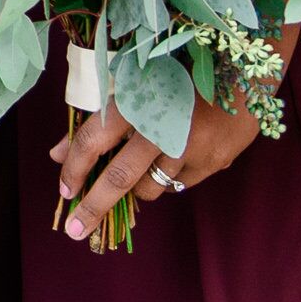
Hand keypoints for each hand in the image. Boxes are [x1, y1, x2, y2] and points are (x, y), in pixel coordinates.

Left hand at [56, 92, 267, 237]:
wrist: (243, 71)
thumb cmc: (179, 73)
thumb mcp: (134, 88)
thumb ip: (96, 122)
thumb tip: (57, 154)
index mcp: (137, 99)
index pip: (94, 140)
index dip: (74, 168)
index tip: (65, 190)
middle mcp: (162, 126)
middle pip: (120, 178)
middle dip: (94, 207)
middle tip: (75, 230)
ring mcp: (191, 147)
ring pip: (149, 187)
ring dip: (136, 187)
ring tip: (143, 166)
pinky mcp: (213, 162)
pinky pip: (179, 184)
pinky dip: (168, 177)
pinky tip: (176, 155)